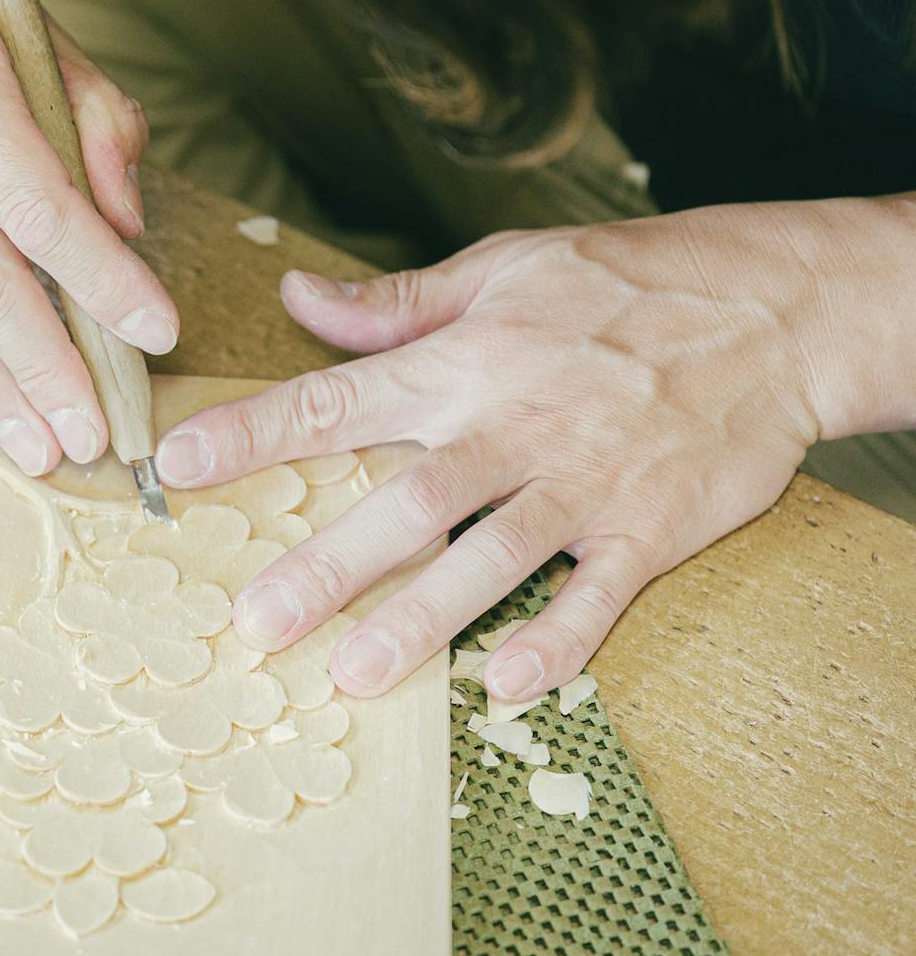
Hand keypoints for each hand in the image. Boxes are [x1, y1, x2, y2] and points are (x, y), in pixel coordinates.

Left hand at [155, 197, 915, 701]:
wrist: (778, 308)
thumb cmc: (631, 284)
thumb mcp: (504, 269)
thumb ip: (394, 303)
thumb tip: (296, 297)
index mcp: (465, 362)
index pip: (337, 399)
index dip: (254, 431)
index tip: (178, 463)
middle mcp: (513, 427)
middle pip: (407, 502)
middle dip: (329, 564)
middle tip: (257, 623)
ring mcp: (583, 482)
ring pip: (492, 558)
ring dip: (423, 620)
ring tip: (356, 676)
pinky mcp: (650, 528)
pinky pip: (598, 595)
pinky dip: (558, 641)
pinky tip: (505, 686)